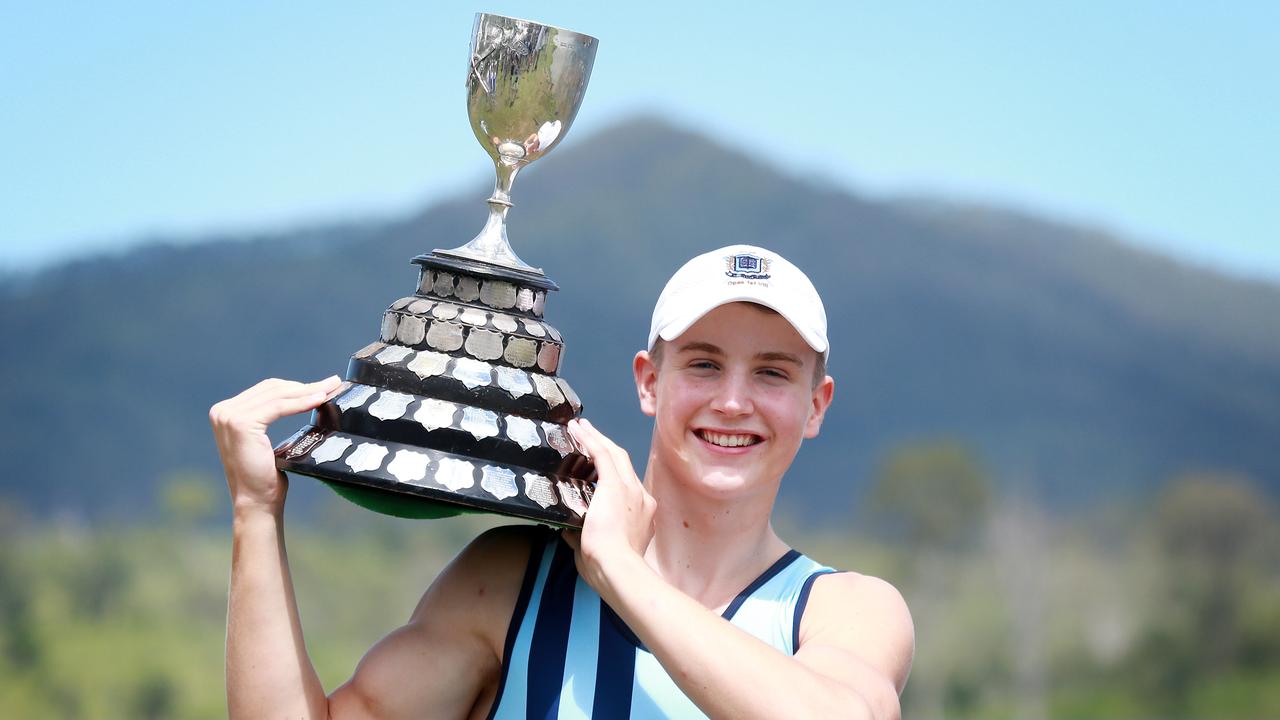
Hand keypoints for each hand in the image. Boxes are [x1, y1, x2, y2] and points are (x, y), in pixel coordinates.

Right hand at [209, 376, 341, 513]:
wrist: (256, 502)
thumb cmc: (265, 477)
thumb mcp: (264, 441)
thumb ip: (268, 416)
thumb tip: (298, 395)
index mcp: (225, 413)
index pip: (266, 391)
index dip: (296, 386)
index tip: (323, 385)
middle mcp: (222, 411)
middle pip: (272, 389)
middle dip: (304, 386)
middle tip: (332, 383)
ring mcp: (228, 416)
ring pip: (277, 395)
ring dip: (307, 391)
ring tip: (330, 389)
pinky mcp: (241, 423)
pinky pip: (279, 407)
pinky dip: (301, 402)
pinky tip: (320, 400)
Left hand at [562, 418, 655, 586]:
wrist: (618, 569)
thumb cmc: (608, 569)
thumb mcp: (595, 550)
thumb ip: (582, 536)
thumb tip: (566, 529)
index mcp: (641, 515)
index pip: (627, 486)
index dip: (612, 472)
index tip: (598, 468)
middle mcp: (641, 498)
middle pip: (624, 463)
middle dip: (607, 447)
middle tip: (590, 435)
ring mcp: (631, 490)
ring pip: (615, 454)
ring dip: (597, 438)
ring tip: (582, 427)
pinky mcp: (615, 485)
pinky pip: (602, 453)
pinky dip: (590, 439)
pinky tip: (578, 429)